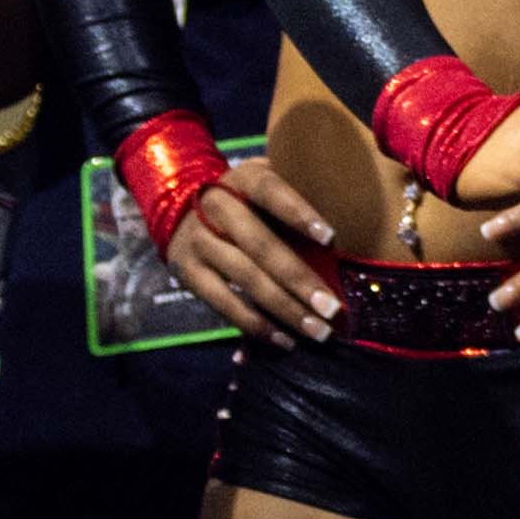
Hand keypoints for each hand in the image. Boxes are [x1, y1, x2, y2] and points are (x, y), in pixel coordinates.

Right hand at [162, 155, 336, 341]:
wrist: (178, 206)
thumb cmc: (248, 199)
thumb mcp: (267, 184)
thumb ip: (295, 198)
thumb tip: (341, 234)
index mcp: (244, 179)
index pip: (271, 192)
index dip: (298, 213)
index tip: (330, 237)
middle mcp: (216, 207)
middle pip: (261, 245)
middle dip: (299, 280)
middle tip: (332, 307)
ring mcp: (199, 241)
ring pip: (246, 278)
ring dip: (284, 309)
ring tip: (317, 330)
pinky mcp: (189, 273)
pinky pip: (224, 303)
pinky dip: (256, 325)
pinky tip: (284, 339)